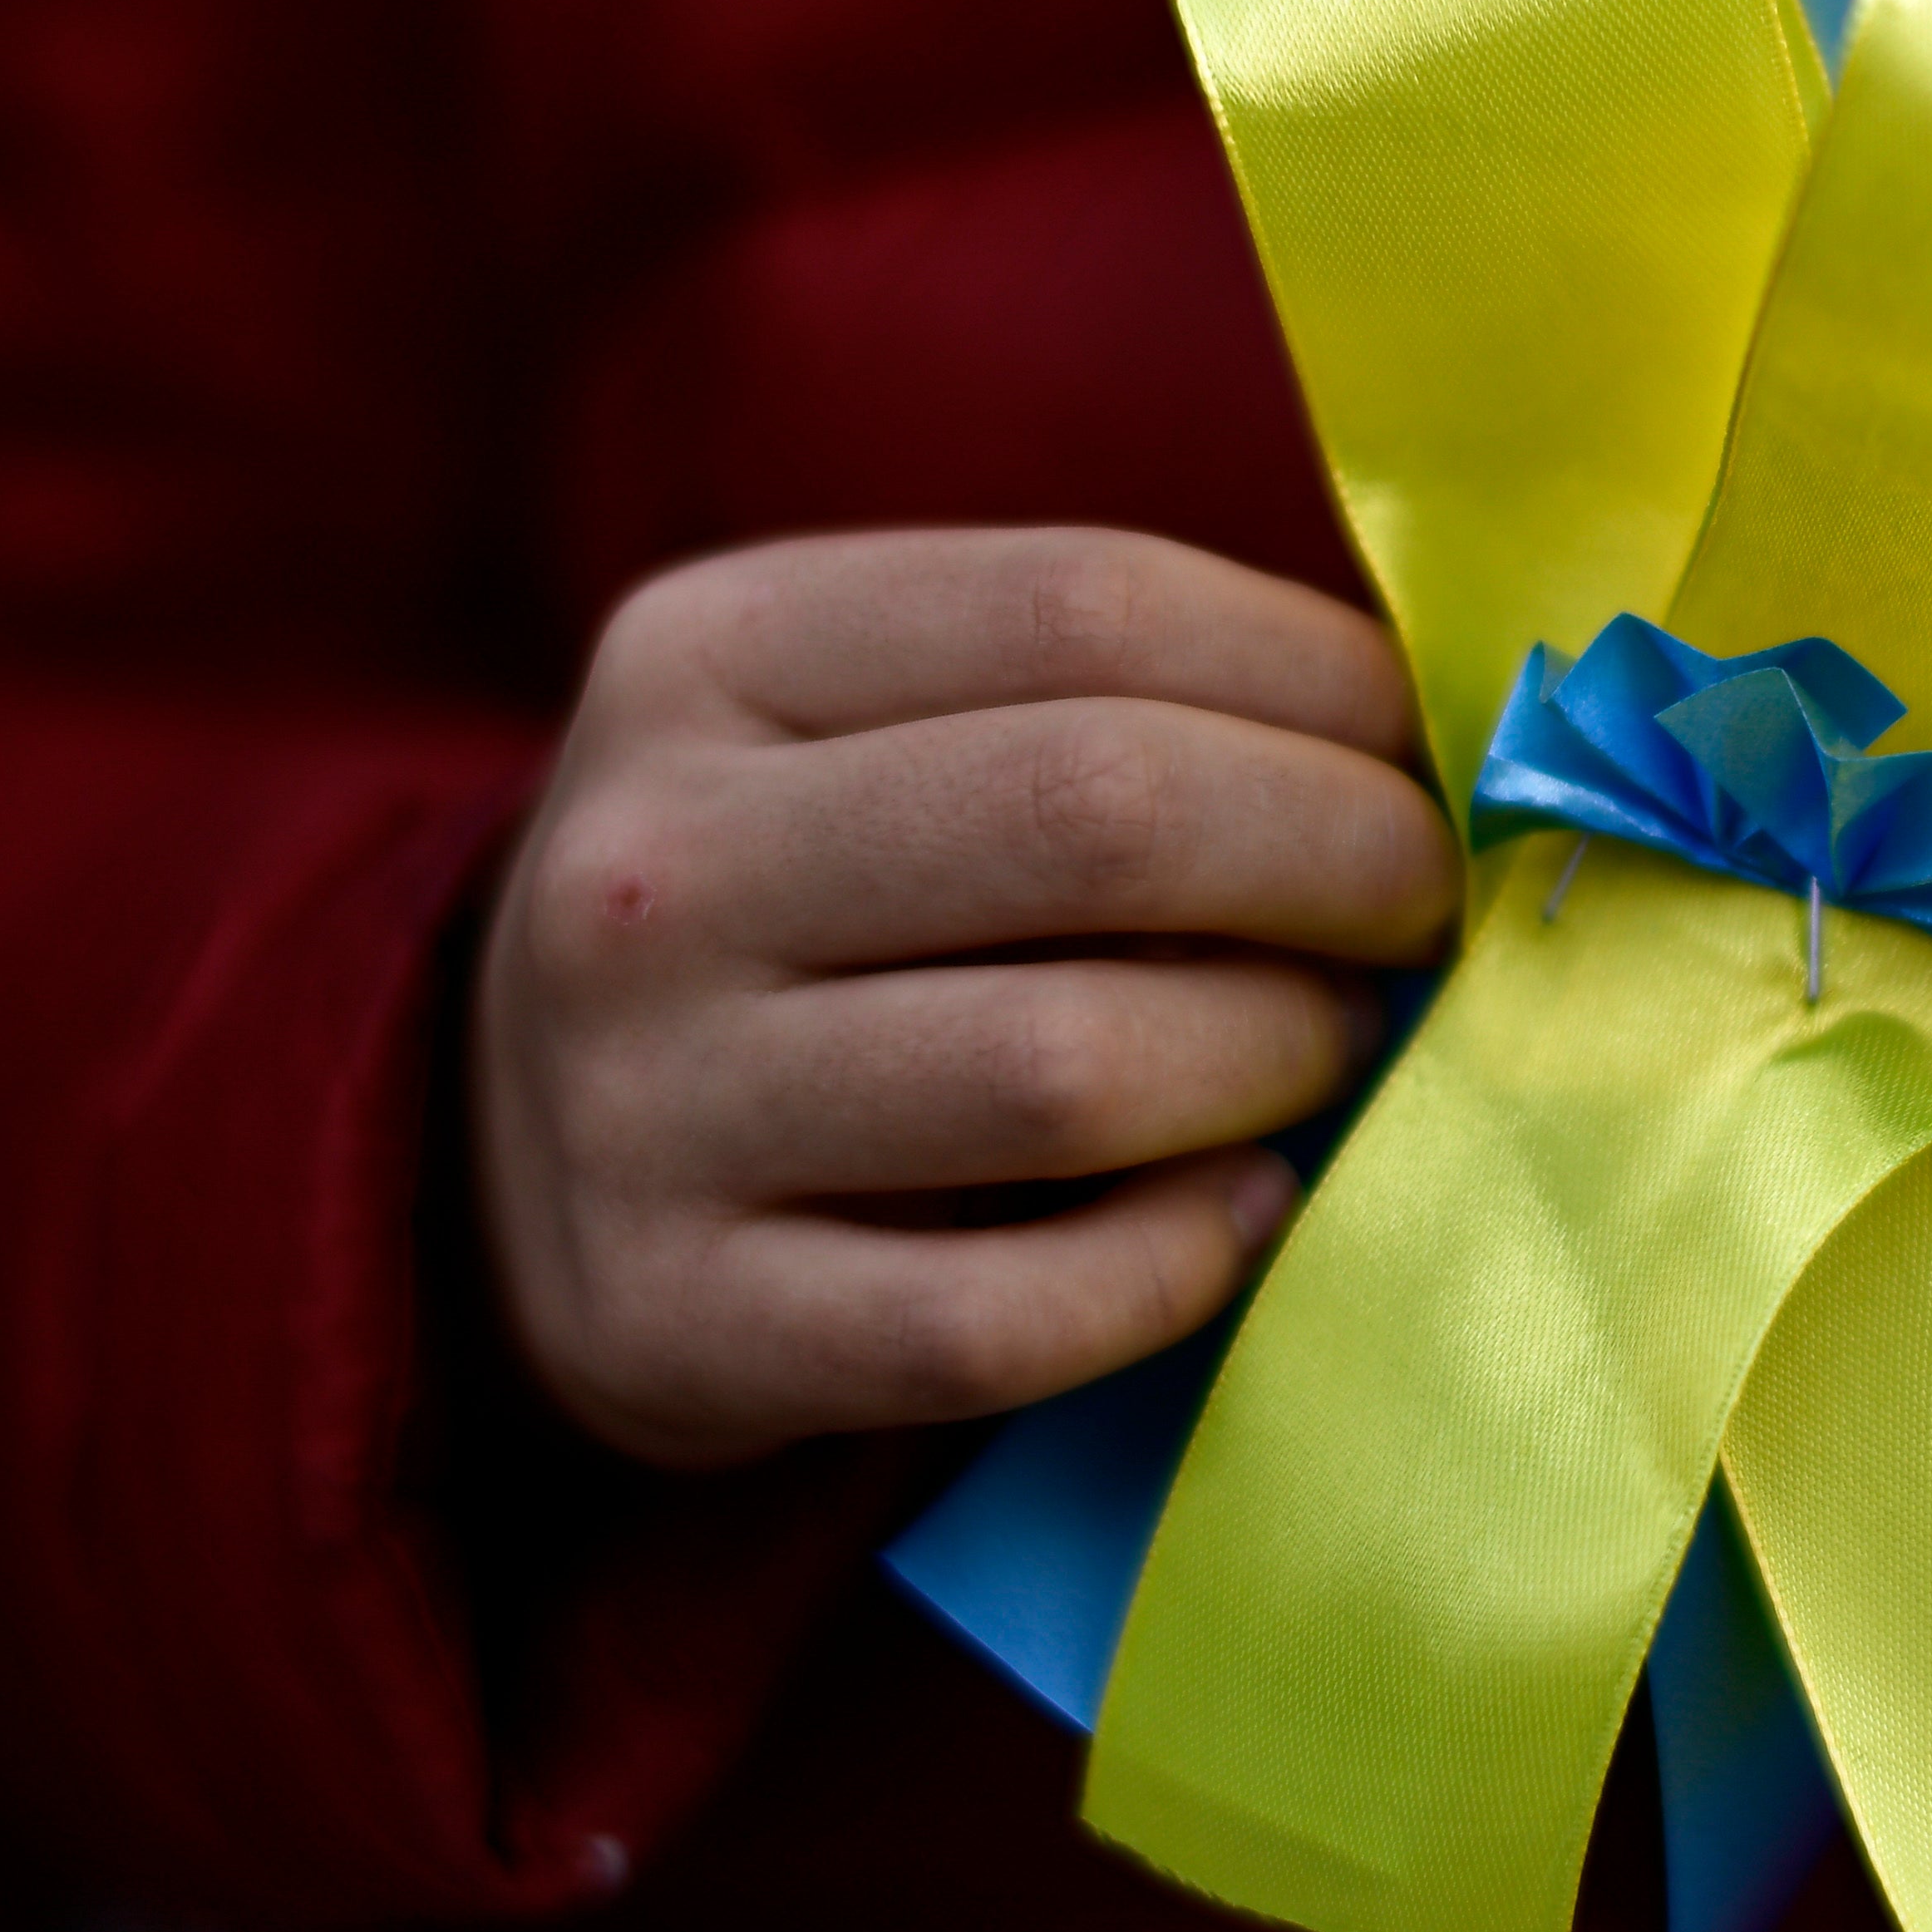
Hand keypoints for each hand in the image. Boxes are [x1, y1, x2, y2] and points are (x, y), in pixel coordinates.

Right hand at [470, 529, 1459, 1468]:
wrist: (503, 1167)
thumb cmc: (803, 907)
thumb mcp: (870, 725)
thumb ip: (1102, 691)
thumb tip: (1429, 727)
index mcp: (710, 650)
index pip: (1090, 606)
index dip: (1320, 678)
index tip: (1420, 754)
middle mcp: (648, 867)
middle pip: (1100, 812)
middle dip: (1340, 855)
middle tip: (1417, 909)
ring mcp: (645, 1106)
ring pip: (1068, 1067)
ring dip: (1274, 1053)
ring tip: (1328, 1046)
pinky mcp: (679, 1325)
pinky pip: (1001, 1317)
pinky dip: (1176, 1263)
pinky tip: (1243, 1211)